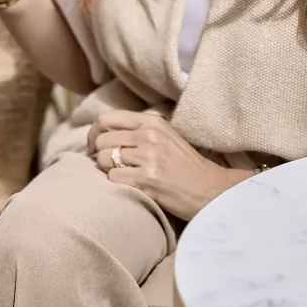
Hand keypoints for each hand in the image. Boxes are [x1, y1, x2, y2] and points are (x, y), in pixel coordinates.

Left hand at [88, 110, 247, 219]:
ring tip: (123, 174)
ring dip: (107, 170)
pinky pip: (113, 178)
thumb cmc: (185, 165)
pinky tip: (132, 185)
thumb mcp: (165, 137)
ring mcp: (149, 157)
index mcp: (152, 122)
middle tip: (107, 164)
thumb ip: (138, 131)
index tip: (96, 146)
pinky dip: (117, 183)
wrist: (211, 189)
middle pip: (102, 139)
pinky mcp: (147, 179)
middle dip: (99, 154)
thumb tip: (103, 133)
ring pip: (104, 159)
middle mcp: (149, 136)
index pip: (107, 118)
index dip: (96, 133)